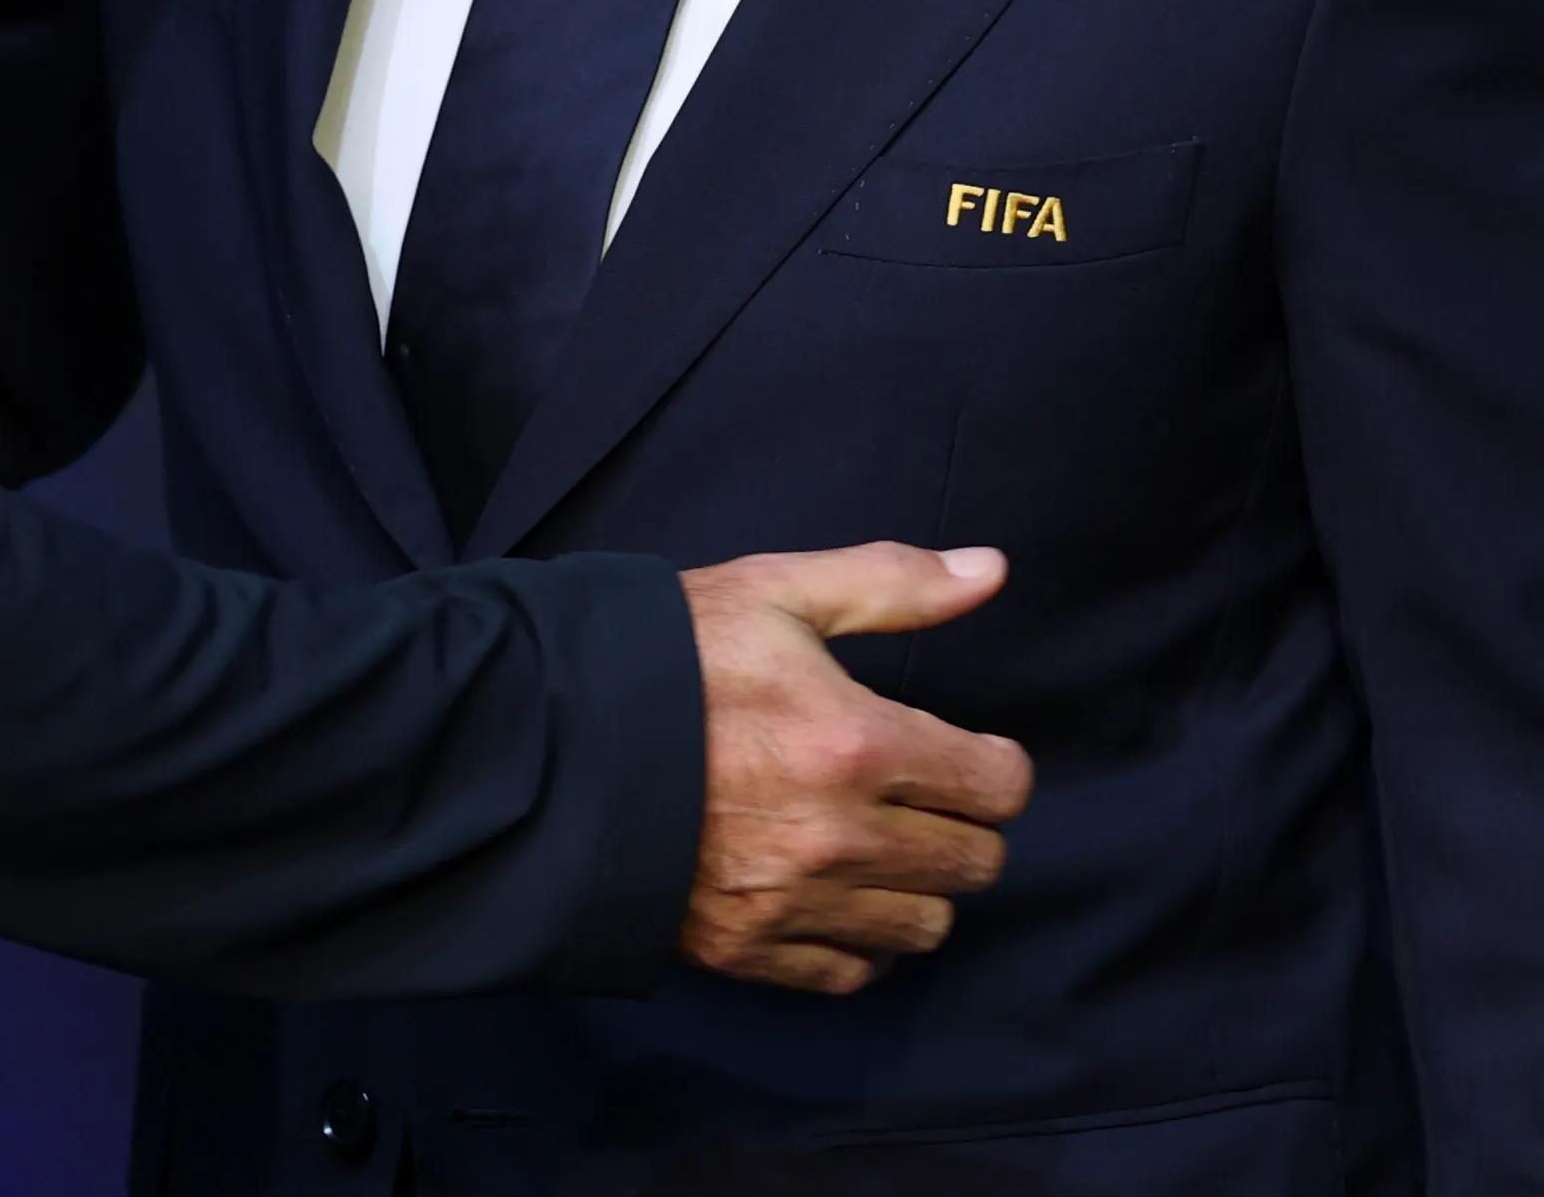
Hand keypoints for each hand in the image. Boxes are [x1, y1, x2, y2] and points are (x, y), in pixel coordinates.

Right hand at [674, 543, 1031, 994]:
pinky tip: (837, 896)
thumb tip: (992, 570)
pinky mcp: (746, 949)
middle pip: (975, 863)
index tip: (969, 753)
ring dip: (919, 887)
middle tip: (924, 797)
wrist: (545, 742)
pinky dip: (859, 942)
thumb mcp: (775, 592)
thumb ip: (892, 585)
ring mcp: (793, 901)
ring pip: (924, 927)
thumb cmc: (665, 657)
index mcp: (858, 742)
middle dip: (965, 826)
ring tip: (881, 847)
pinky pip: (851, 973)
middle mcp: (839, 836)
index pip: (998, 786)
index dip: (996, 766)